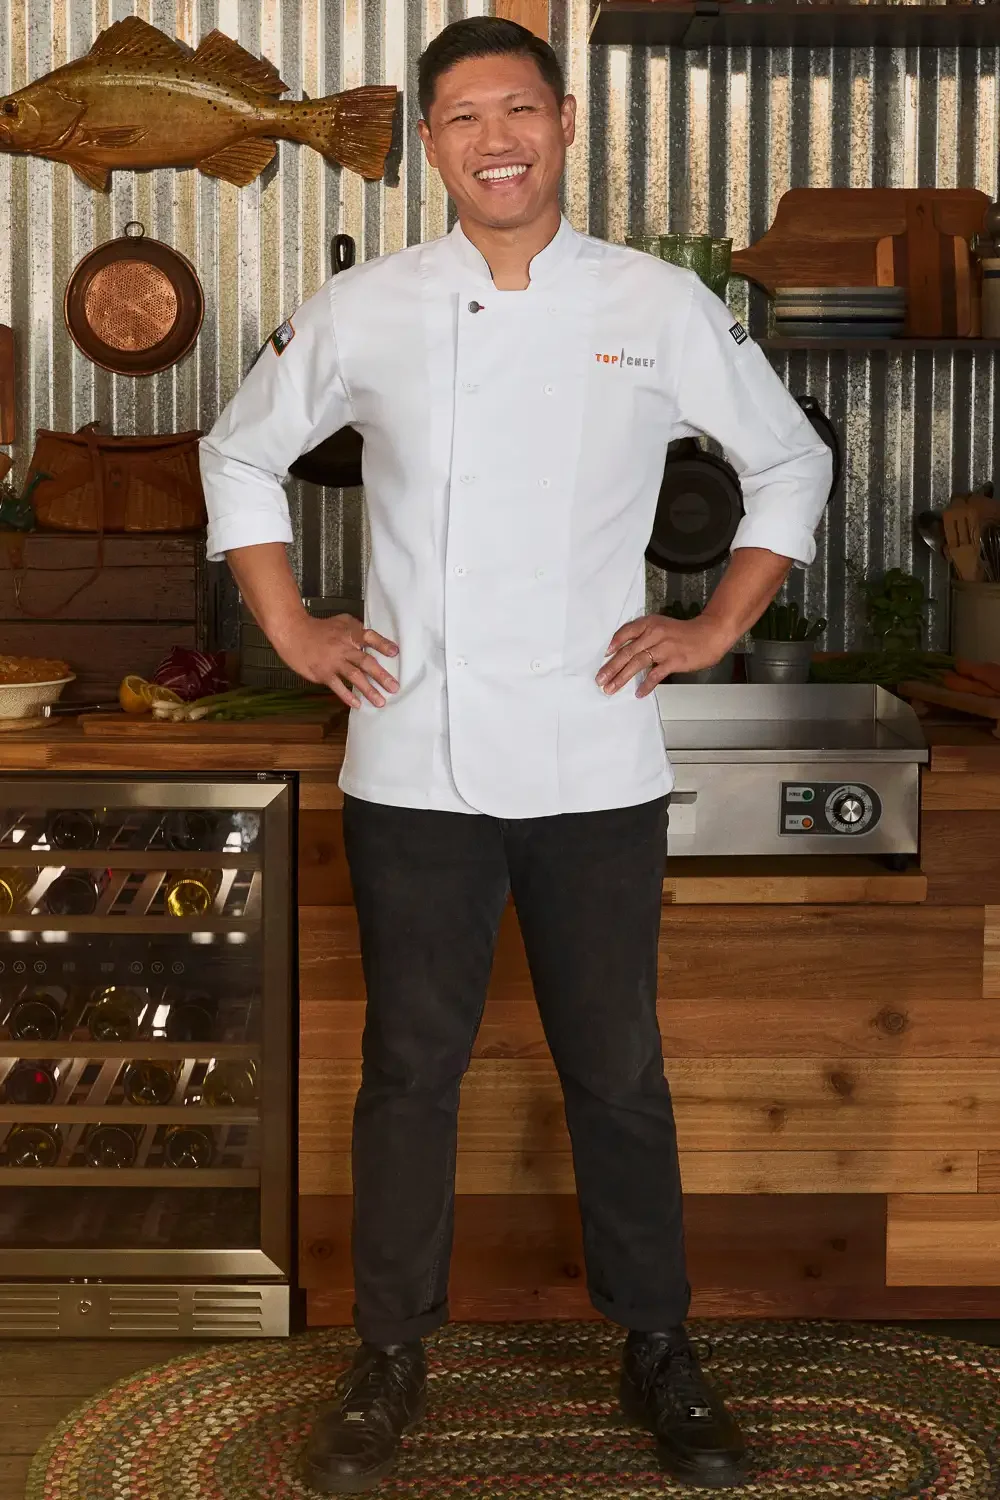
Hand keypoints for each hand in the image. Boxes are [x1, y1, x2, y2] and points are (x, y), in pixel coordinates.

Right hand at [275, 613, 398, 708]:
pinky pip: (337, 686)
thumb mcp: (341, 622)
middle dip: (381, 676)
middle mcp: (344, 647)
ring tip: (380, 702)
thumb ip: (357, 629)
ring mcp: (333, 662)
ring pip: (354, 676)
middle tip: (394, 688)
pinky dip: (347, 696)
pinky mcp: (322, 673)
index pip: (369, 637)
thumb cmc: (320, 628)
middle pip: (365, 662)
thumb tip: (373, 640)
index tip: (395, 653)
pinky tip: (357, 704)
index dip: (383, 644)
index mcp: (350, 634)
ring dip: (369, 690)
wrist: (294, 633)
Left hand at [596, 613, 731, 697]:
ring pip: (637, 664)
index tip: (604, 656)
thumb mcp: (661, 626)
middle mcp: (654, 634)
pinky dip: (646, 685)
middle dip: (611, 667)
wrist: (710, 634)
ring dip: (622, 678)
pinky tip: (638, 693)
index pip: (626, 632)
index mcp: (650, 623)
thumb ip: (645, 636)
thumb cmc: (684, 633)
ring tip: (611, 689)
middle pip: (627, 652)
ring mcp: (664, 648)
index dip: (614, 644)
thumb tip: (626, 652)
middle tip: (600, 679)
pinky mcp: (673, 661)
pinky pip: (655, 675)